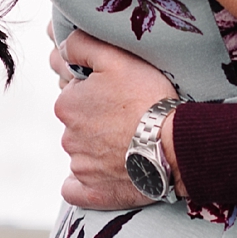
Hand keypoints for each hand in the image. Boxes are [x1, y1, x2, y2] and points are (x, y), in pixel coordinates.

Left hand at [51, 30, 178, 208]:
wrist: (174, 144)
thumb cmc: (146, 97)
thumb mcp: (115, 57)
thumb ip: (81, 45)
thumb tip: (62, 47)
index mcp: (66, 105)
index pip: (75, 94)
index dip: (97, 91)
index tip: (118, 94)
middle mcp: (68, 137)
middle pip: (79, 124)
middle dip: (97, 119)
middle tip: (127, 117)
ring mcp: (81, 167)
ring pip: (83, 153)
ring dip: (98, 148)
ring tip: (129, 142)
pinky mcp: (94, 192)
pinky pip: (76, 190)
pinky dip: (85, 183)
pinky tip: (102, 174)